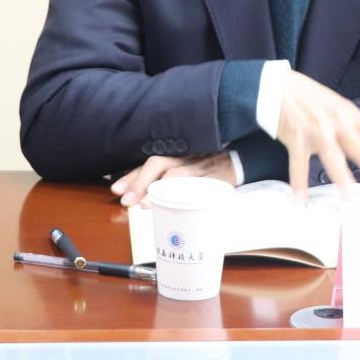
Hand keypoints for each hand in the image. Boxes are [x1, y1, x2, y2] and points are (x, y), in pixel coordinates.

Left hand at [110, 152, 235, 206]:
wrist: (242, 157)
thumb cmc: (210, 163)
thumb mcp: (188, 164)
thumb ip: (167, 175)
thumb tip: (139, 194)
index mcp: (178, 154)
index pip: (150, 163)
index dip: (132, 176)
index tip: (117, 189)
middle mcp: (186, 157)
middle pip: (159, 163)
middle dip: (140, 182)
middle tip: (127, 200)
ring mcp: (201, 168)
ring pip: (177, 175)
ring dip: (159, 190)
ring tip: (145, 205)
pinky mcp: (216, 178)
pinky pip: (200, 186)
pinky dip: (186, 194)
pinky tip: (176, 205)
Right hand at [277, 71, 359, 199]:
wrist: (277, 85)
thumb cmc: (311, 98)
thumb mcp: (340, 105)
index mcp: (349, 115)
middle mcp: (335, 122)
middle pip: (356, 143)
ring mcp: (315, 129)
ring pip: (329, 153)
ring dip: (338, 173)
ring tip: (348, 193)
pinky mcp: (295, 136)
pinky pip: (298, 162)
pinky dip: (298, 180)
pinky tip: (301, 197)